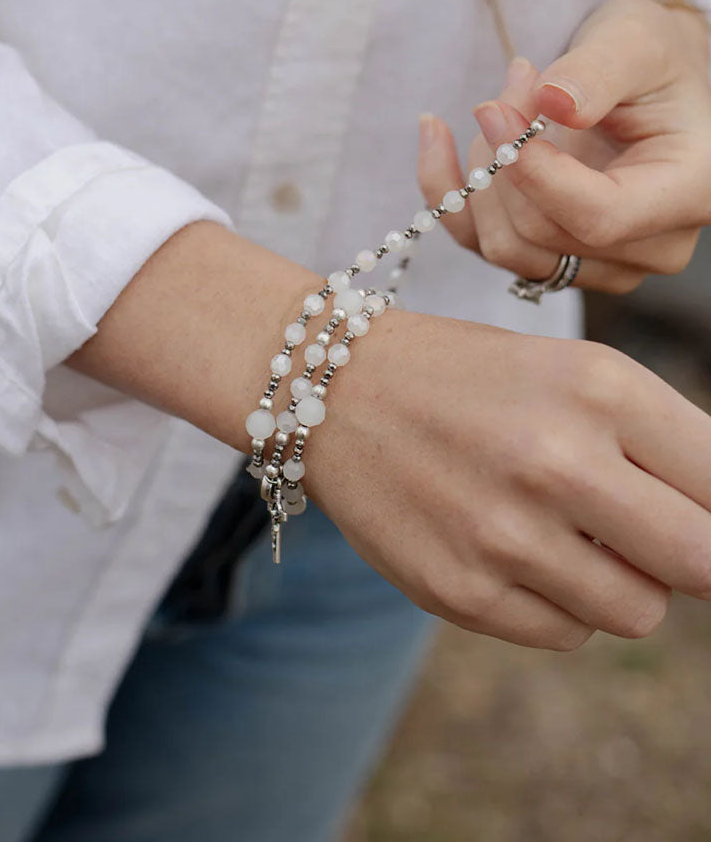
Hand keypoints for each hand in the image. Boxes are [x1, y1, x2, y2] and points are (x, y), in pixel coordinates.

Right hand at [308, 311, 710, 649]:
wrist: (334, 391)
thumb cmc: (468, 380)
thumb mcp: (572, 374)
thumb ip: (664, 446)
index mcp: (599, 389)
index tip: (697, 518)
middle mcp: (555, 461)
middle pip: (703, 564)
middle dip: (689, 557)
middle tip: (649, 535)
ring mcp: (502, 534)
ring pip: (638, 611)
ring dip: (619, 580)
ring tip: (561, 532)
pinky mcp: (458, 590)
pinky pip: (565, 632)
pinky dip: (556, 602)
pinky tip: (508, 550)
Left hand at [418, 0, 710, 292]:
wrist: (646, 85)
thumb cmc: (652, 59)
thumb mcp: (636, 40)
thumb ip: (600, 70)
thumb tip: (555, 104)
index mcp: (686, 195)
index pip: (596, 216)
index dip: (532, 172)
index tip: (493, 110)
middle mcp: (649, 247)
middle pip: (537, 234)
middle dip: (504, 156)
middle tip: (511, 85)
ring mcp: (597, 265)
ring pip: (501, 245)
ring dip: (481, 171)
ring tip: (500, 104)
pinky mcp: (550, 260)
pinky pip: (476, 241)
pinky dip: (447, 189)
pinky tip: (436, 133)